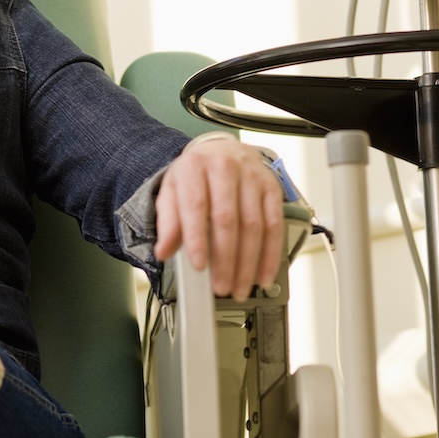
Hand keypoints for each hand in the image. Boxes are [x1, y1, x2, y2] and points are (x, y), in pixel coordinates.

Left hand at [153, 134, 285, 300]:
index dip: (197, 239)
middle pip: (227, 219)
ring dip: (248, 263)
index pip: (196, 206)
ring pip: (253, 225)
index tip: (198, 266)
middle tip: (221, 285)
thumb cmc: (196, 175)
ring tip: (240, 287)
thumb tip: (163, 250)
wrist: (221, 151)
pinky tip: (263, 274)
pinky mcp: (272, 187)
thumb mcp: (172, 191)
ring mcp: (251, 176)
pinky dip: (270, 254)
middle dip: (225, 259)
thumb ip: (168, 221)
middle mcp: (224, 167)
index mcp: (194, 167)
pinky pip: (275, 225)